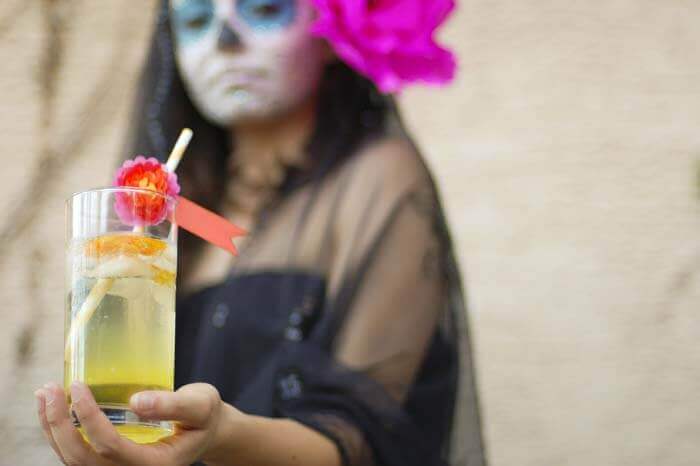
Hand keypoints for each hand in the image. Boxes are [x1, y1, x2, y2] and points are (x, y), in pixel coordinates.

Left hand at [35, 381, 230, 465]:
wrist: (206, 431)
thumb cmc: (204, 417)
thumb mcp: (199, 405)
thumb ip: (172, 404)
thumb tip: (136, 401)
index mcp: (153, 465)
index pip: (110, 446)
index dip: (88, 418)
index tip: (78, 386)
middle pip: (82, 458)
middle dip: (59, 425)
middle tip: (49, 389)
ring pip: (73, 459)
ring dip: (53, 428)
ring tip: (44, 394)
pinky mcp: (109, 462)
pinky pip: (76, 454)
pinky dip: (59, 432)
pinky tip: (53, 408)